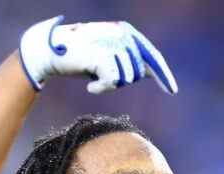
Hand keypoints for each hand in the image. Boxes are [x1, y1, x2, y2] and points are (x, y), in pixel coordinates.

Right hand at [19, 15, 177, 94]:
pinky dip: (100, 89)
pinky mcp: (103, 56)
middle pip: (137, 74)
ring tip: (93, 76)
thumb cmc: (79, 56)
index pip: (152, 56)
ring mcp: (114, 45)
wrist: (51, 52)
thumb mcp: (107, 55)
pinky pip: (112, 84)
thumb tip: (148, 73)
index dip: (164, 75)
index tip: (172, 91)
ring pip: (125, 80)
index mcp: (127, 31)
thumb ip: (127, 60)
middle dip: (121, 81)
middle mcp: (124, 35)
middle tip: (101, 77)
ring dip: (108, 85)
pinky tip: (89, 87)